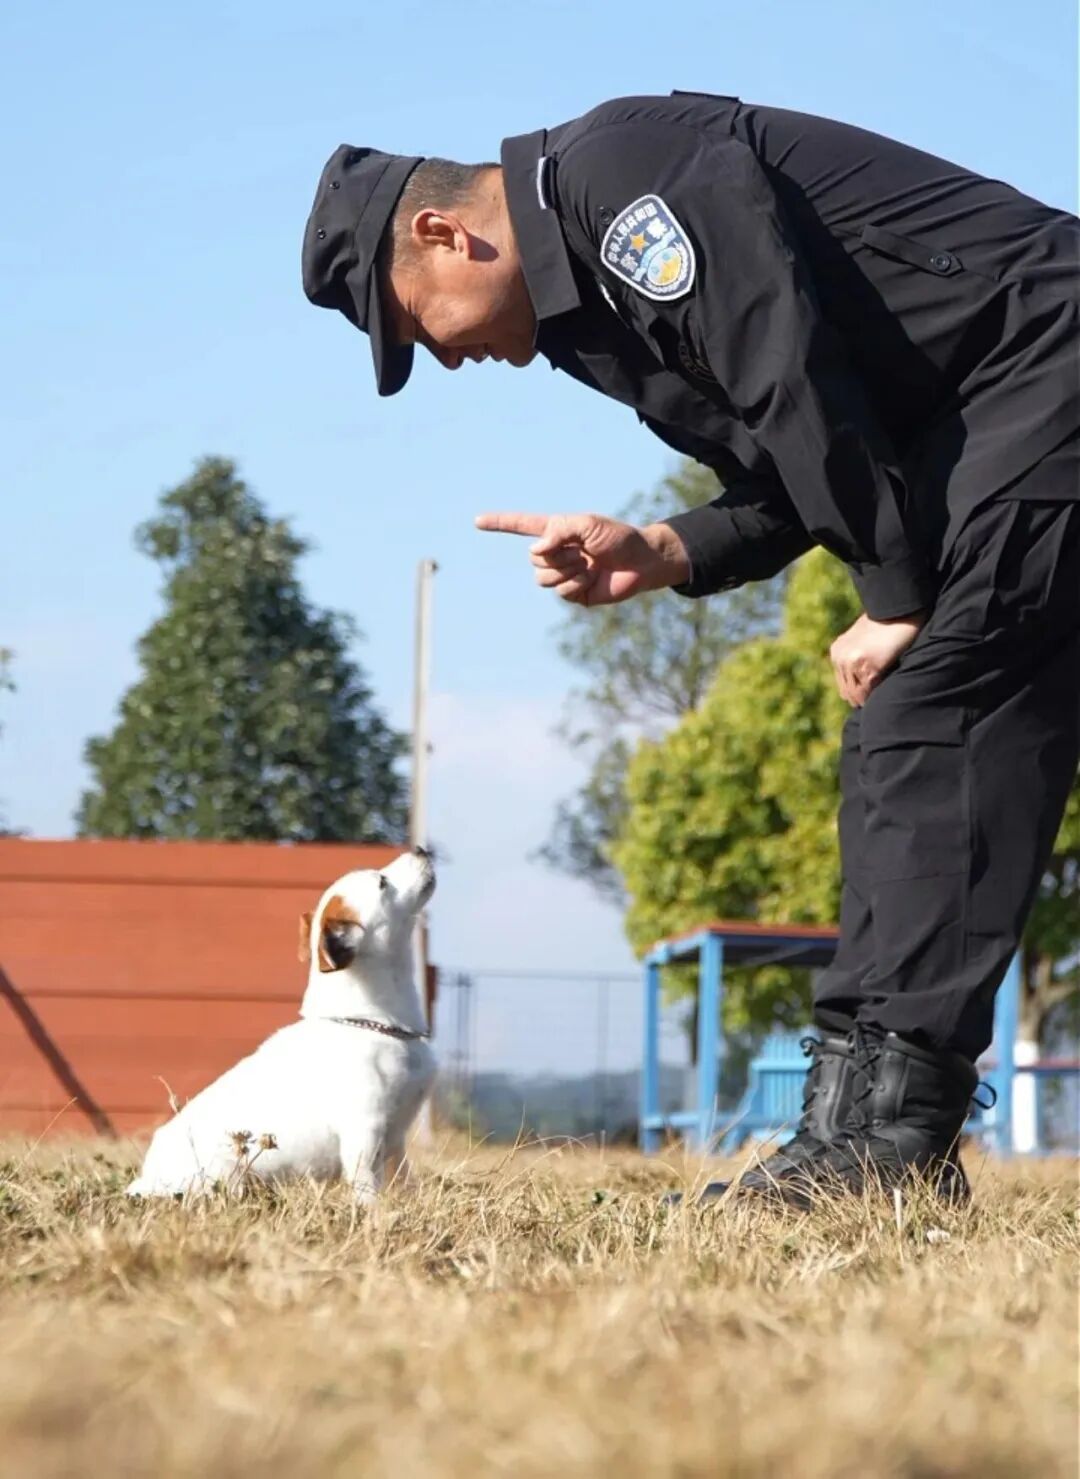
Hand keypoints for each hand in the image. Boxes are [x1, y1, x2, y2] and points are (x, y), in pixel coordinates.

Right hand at [474, 511, 689, 605]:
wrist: (642, 562)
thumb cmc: (619, 538)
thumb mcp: (588, 524)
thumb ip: (559, 530)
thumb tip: (534, 550)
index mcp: (557, 531)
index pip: (522, 526)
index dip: (500, 523)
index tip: (477, 521)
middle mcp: (556, 553)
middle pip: (534, 559)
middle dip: (558, 555)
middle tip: (583, 551)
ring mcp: (563, 574)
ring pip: (542, 578)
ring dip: (566, 571)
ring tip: (588, 565)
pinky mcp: (573, 594)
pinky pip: (560, 592)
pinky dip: (575, 584)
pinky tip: (592, 578)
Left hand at [829, 611, 926, 705]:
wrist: (902, 607)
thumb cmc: (890, 624)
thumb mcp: (865, 639)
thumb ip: (859, 657)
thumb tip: (862, 683)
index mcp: (838, 651)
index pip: (844, 685)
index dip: (859, 693)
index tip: (874, 695)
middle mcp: (840, 657)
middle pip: (848, 693)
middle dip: (864, 697)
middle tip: (881, 698)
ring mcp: (851, 662)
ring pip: (857, 695)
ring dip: (872, 697)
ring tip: (886, 693)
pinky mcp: (867, 666)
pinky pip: (870, 691)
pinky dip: (880, 692)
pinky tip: (890, 685)